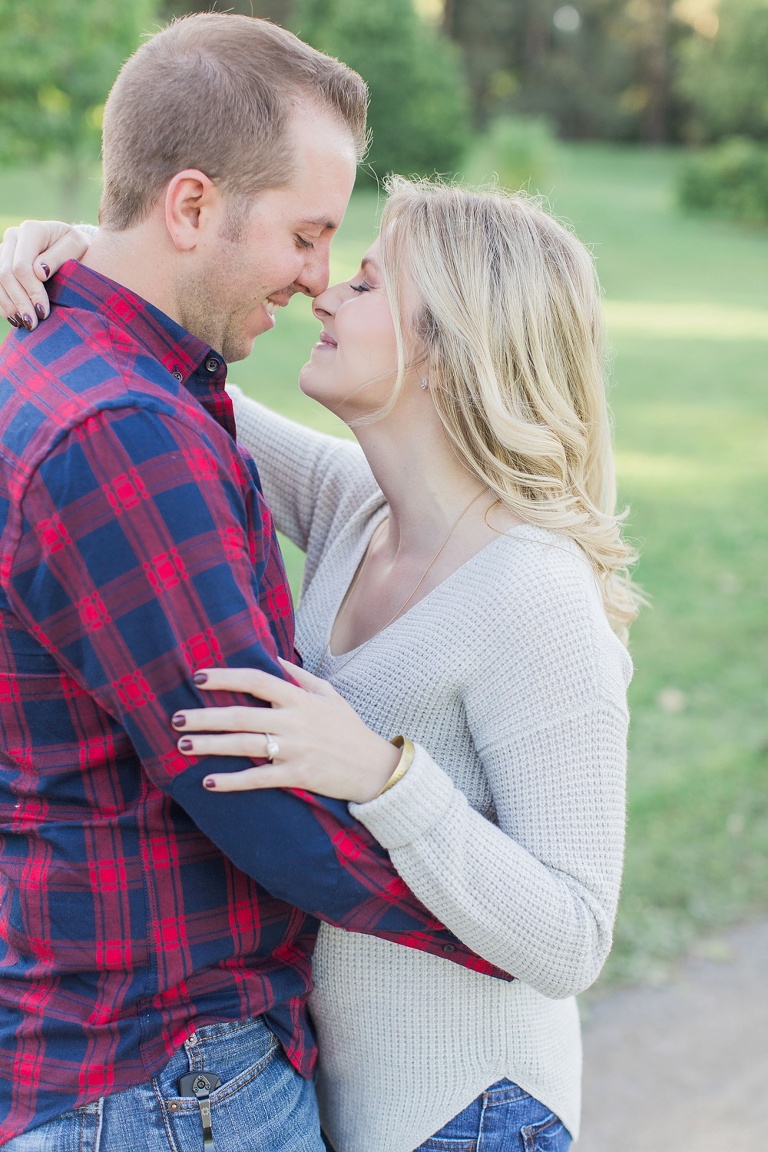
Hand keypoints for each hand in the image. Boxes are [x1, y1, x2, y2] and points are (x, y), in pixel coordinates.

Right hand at [0, 220, 91, 330]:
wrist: (70, 246)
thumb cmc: (76, 248)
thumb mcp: (76, 248)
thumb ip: (58, 257)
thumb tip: (39, 272)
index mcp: (32, 230)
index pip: (22, 267)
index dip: (31, 292)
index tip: (44, 312)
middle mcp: (13, 236)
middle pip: (5, 275)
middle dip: (19, 302)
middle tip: (33, 324)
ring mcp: (4, 248)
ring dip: (9, 306)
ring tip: (25, 323)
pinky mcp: (1, 261)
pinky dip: (3, 303)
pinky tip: (15, 317)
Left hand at [172, 660, 400, 803]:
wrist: (375, 768)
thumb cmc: (349, 729)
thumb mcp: (329, 696)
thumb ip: (300, 677)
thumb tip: (274, 658)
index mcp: (300, 699)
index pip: (257, 680)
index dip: (226, 678)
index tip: (198, 678)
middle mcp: (295, 721)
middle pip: (242, 715)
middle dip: (205, 717)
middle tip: (175, 719)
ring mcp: (296, 749)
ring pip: (245, 745)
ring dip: (211, 745)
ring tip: (183, 745)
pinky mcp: (299, 776)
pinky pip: (259, 779)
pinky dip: (233, 781)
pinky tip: (209, 782)